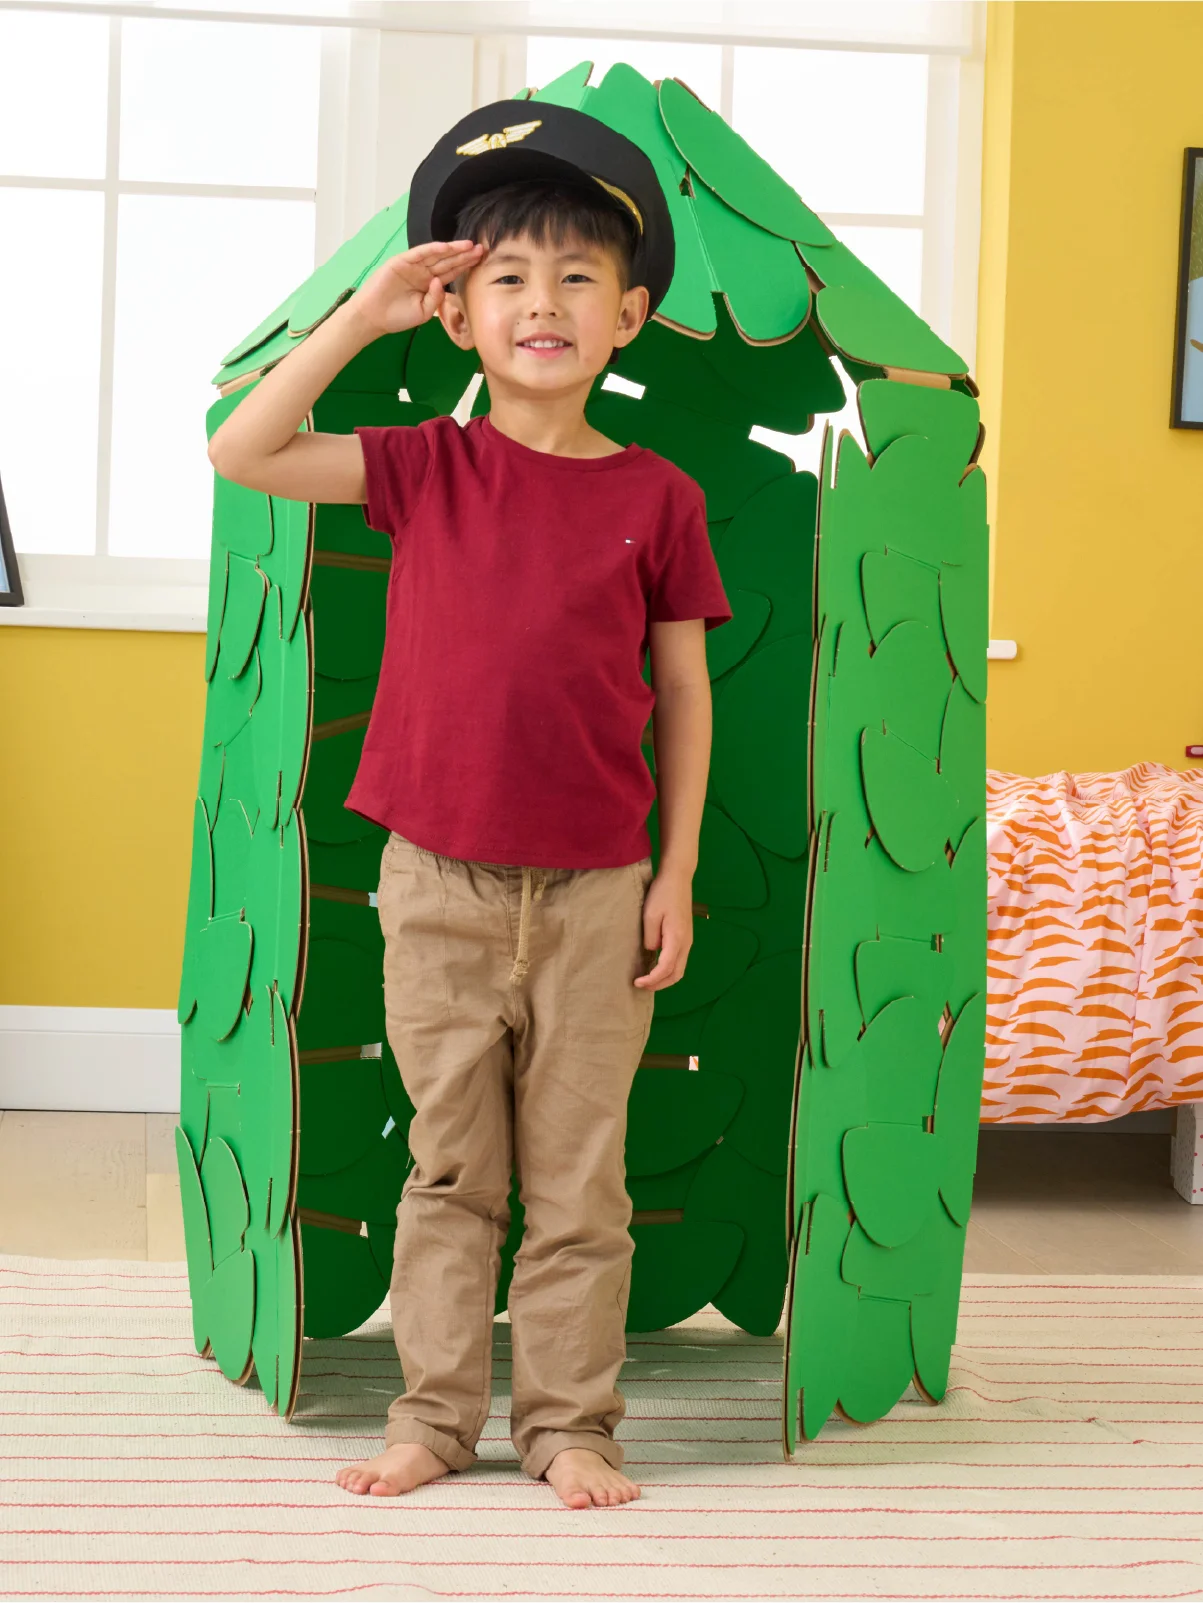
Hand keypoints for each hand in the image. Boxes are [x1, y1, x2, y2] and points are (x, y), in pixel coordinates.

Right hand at [348, 240, 484, 337]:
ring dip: (453, 250)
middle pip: (448, 262)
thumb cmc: (398, 316)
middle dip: (465, 255)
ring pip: (437, 255)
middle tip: (482, 249)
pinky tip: (446, 247)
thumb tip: (440, 282)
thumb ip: (436, 298)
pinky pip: (419, 253)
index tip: (481, 261)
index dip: (466, 266)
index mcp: (430, 284)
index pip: (452, 273)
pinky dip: (432, 249)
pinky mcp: (402, 261)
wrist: (374, 316)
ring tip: (469, 245)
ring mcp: (413, 265)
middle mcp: (424, 272)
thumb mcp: (424, 311)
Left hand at [634, 863, 693, 990]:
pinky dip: (668, 969)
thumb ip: (650, 938)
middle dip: (659, 984)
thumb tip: (651, 951)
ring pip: (679, 969)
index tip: (637, 982)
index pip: (665, 969)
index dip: (651, 980)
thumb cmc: (662, 894)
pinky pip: (679, 960)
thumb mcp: (650, 915)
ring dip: (664, 978)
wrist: (678, 878)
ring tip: (647, 979)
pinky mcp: (686, 936)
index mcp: (677, 939)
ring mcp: (688, 940)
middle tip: (641, 985)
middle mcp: (686, 943)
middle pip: (676, 974)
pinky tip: (655, 966)